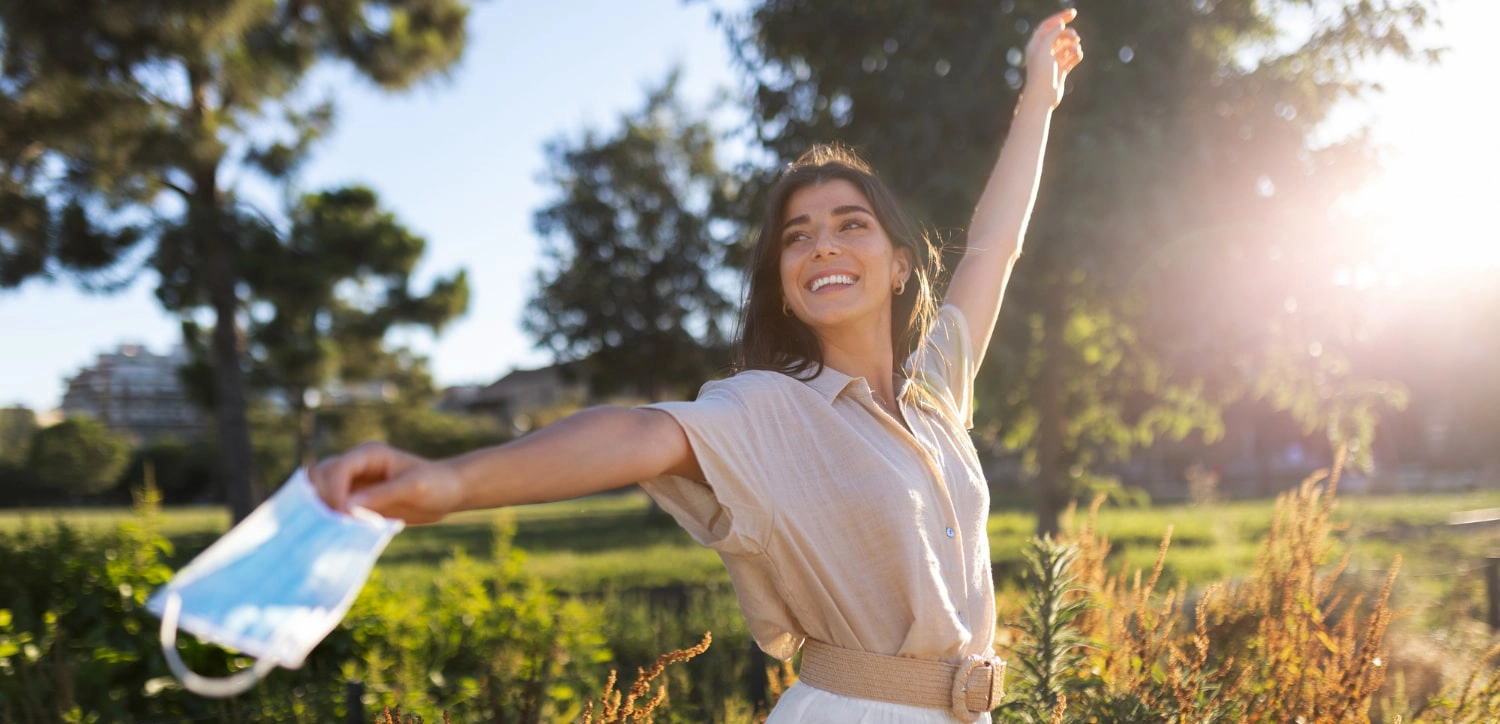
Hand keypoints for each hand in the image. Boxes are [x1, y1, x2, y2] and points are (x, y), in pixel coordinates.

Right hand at [309, 442, 462, 524]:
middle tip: (334, 526)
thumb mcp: (414, 488)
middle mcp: (356, 465)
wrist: (448, 492)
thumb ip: (384, 494)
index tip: (345, 517)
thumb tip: (348, 507)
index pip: (337, 468)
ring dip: (321, 510)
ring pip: (320, 491)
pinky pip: (332, 507)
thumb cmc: (437, 484)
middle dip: (322, 500)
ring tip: (332, 531)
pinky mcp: (355, 499)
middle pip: (320, 476)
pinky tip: (337, 534)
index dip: (334, 492)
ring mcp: (353, 482)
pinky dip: (329, 519)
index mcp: (369, 454)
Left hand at [1024, 9, 1083, 108]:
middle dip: (1068, 34)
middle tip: (1076, 37)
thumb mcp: (1044, 49)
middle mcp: (1043, 52)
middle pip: (1058, 35)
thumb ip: (1052, 35)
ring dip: (1073, 45)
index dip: (1059, 18)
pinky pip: (1071, 58)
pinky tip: (1078, 55)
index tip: (1073, 13)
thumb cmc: (1040, 72)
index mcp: (1035, 45)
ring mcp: (1052, 61)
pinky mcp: (1060, 70)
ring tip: (1076, 50)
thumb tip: (1061, 24)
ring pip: (1066, 46)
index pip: (1047, 25)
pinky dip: (1076, 55)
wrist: (1042, 96)